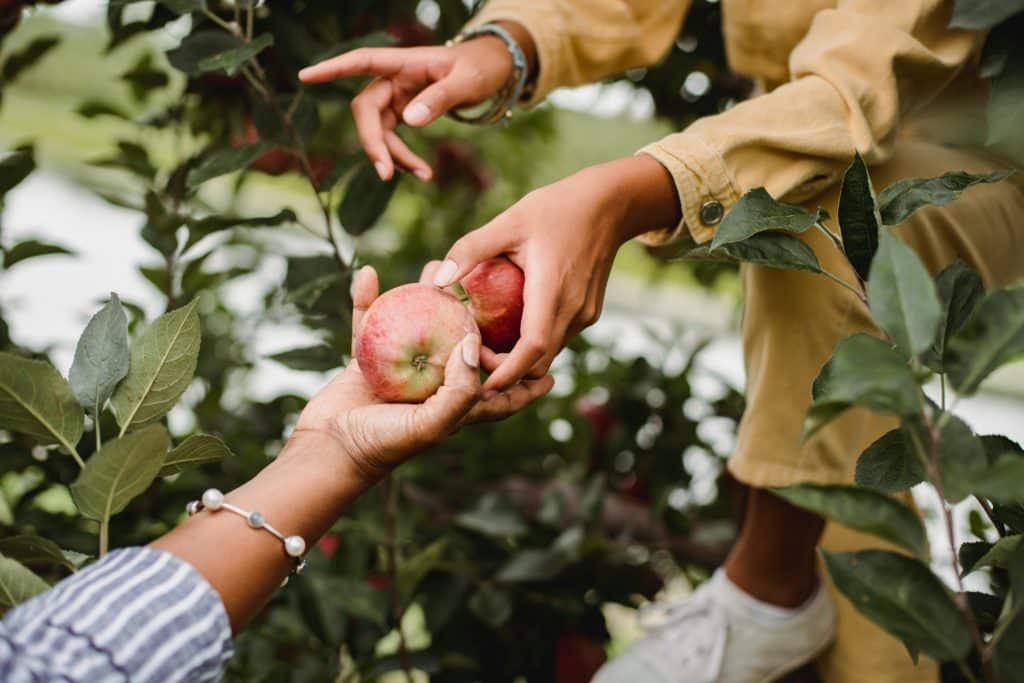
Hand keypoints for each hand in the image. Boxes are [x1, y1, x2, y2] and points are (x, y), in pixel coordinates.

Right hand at [291, 265, 553, 483]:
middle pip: (462, 348)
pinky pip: (368, 323)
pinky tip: (368, 274)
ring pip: (418, 325)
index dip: (527, 384)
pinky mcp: (366, 361)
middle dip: (479, 321)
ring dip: (426, 297)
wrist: (327, 451)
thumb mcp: (431, 425)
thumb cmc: (383, 445)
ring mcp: (398, 371)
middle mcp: (431, 386)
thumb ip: (461, 390)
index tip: (552, 371)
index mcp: (454, 406)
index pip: (500, 395)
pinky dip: (368, 300)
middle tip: (494, 289)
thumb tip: (475, 343)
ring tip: (435, 268)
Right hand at [298, 22, 534, 181]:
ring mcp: (397, 96)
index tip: (305, 76)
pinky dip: (404, 156)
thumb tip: (410, 120)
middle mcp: (394, 78)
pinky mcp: (404, 111)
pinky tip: (423, 173)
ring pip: (379, 129)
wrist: (493, 71)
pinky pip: (393, 137)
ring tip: (423, 175)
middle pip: (366, 109)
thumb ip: (440, 98)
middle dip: (373, 142)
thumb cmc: (480, 68)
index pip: (361, 61)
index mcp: (404, 62)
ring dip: (393, 155)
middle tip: (386, 173)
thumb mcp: (467, 82)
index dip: (333, 69)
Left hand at [431, 156, 682, 390]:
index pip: (532, 349)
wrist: (610, 204)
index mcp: (552, 290)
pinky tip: (512, 325)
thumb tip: (437, 280)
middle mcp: (574, 310)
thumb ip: (471, 250)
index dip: (506, 372)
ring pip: (550, 353)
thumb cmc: (557, 208)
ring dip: (521, 358)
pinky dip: (536, 343)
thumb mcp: (509, 221)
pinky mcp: (589, 312)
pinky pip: (559, 338)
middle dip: (507, 371)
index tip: (479, 382)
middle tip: (473, 355)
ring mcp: (585, 314)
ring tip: (488, 343)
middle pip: (539, 362)